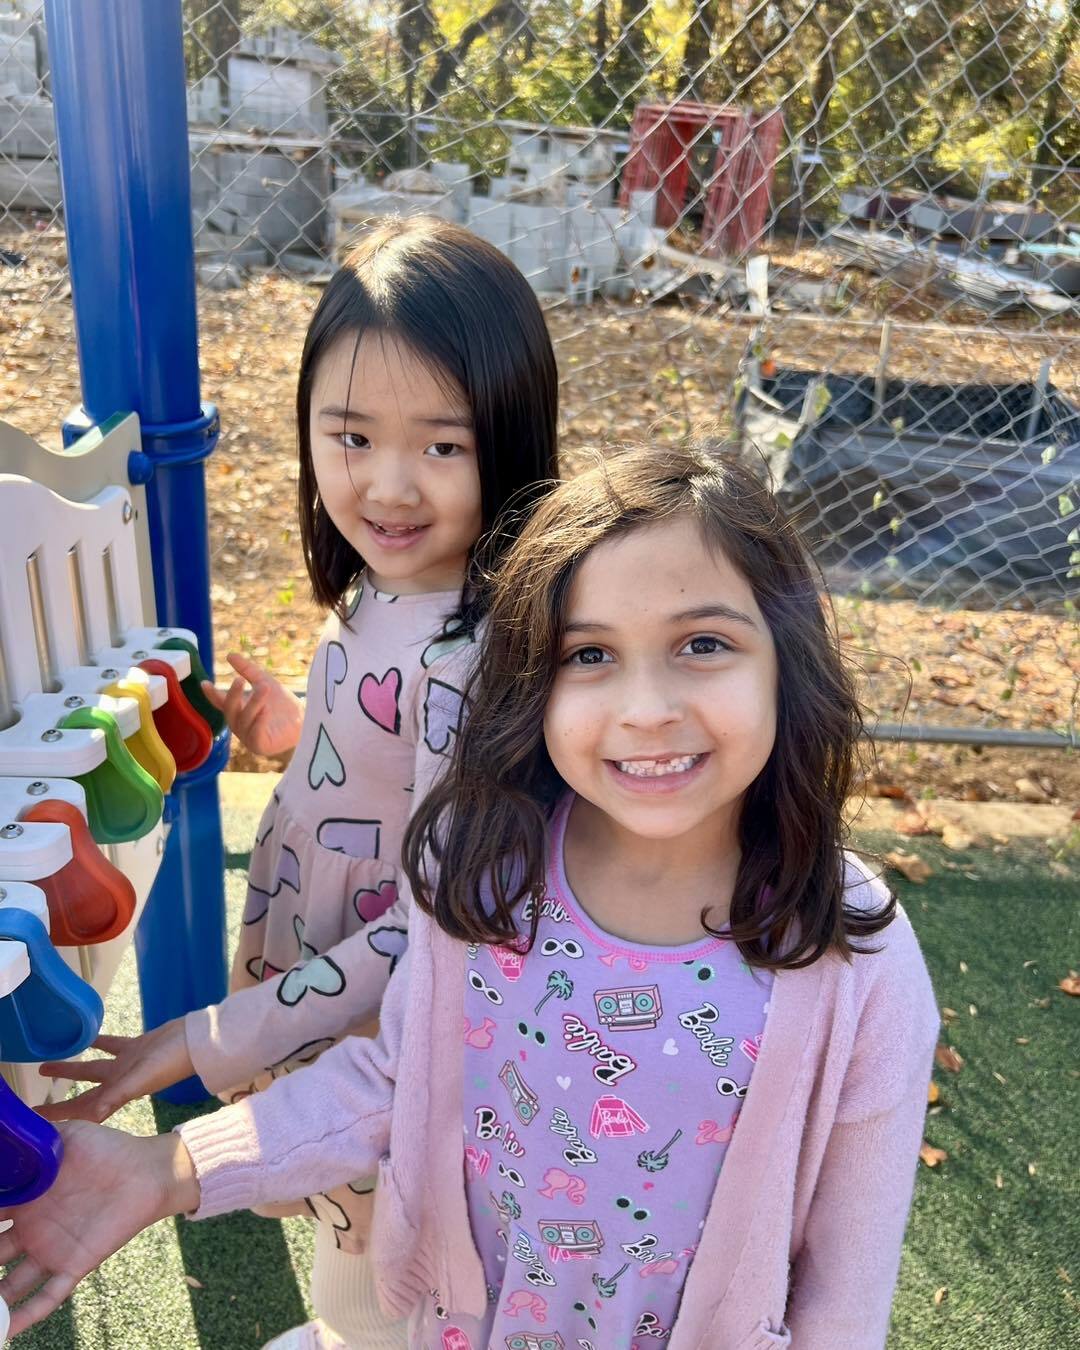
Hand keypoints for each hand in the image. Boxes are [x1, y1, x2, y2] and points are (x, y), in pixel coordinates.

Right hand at [0, 1122, 199, 1335]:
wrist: (146, 1171)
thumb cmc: (106, 1149)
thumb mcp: (65, 1135)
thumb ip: (34, 1132)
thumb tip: (7, 1120)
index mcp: (25, 1199)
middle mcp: (31, 1229)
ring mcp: (50, 1250)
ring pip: (11, 1284)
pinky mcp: (75, 1264)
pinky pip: (48, 1296)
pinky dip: (26, 1316)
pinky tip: (5, 1334)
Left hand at [36, 1019, 193, 1123]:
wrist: (192, 1041)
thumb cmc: (168, 1063)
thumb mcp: (141, 1080)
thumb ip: (117, 1095)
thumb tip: (94, 1116)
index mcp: (119, 1094)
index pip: (84, 1110)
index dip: (62, 1117)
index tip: (40, 1121)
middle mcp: (119, 1083)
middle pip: (83, 1094)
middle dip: (61, 1100)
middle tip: (36, 1105)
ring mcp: (126, 1065)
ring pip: (91, 1069)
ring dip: (70, 1069)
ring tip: (46, 1065)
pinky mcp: (134, 1048)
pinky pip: (109, 1046)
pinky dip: (96, 1043)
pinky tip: (84, 1037)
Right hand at [201, 651, 302, 758]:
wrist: (305, 721)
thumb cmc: (282, 704)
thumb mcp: (264, 682)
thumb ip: (248, 671)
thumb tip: (230, 655)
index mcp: (239, 710)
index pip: (222, 702)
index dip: (212, 694)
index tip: (204, 683)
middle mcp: (240, 724)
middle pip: (230, 711)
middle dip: (233, 695)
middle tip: (238, 680)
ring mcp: (248, 737)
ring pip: (244, 721)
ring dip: (253, 703)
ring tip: (264, 687)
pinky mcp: (260, 746)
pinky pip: (255, 736)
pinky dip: (259, 723)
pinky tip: (265, 710)